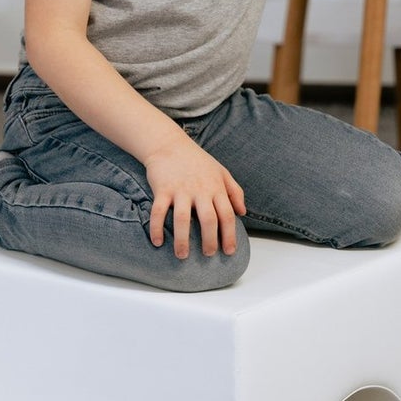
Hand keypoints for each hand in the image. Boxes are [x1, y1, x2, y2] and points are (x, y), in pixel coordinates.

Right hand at [144, 134, 246, 257]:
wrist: (169, 144)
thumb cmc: (197, 161)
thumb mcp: (221, 172)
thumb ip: (234, 191)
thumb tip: (243, 212)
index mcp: (216, 188)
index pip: (227, 215)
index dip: (230, 235)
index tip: (229, 251)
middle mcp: (200, 190)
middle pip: (208, 219)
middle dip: (209, 241)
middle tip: (208, 255)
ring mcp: (180, 190)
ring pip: (183, 219)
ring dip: (183, 240)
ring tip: (182, 256)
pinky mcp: (162, 189)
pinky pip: (159, 211)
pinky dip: (157, 227)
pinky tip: (157, 242)